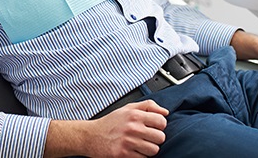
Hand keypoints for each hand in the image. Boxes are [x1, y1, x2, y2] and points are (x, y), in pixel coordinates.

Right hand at [45, 100, 168, 157]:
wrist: (92, 136)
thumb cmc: (110, 123)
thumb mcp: (127, 108)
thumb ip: (147, 106)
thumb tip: (165, 112)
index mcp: (135, 114)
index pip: (161, 121)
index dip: (160, 125)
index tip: (154, 127)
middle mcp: (133, 127)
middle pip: (160, 137)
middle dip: (155, 138)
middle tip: (147, 137)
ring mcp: (129, 142)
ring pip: (154, 150)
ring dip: (149, 149)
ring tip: (140, 144)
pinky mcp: (124, 154)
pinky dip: (141, 156)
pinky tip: (133, 150)